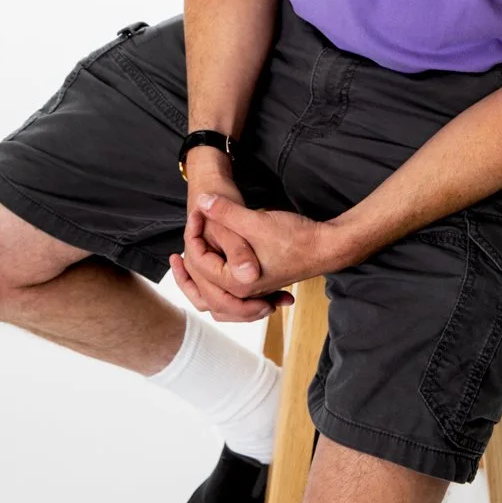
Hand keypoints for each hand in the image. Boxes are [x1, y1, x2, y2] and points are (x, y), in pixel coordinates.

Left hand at [170, 168, 293, 322]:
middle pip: (202, 291)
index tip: (197, 213)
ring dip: (201, 286)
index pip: (201, 264)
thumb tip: (202, 201)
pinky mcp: (261, 286)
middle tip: (175, 256)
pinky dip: (219, 290)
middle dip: (186, 274)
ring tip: (188, 271)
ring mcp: (253, 293)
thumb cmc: (295, 237)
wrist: (326, 247)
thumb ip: (226, 212)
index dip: (194, 235)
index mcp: (237, 282)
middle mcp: (243, 293)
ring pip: (217, 300)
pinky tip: (216, 277)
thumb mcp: (255, 221)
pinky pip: (232, 298)